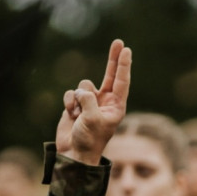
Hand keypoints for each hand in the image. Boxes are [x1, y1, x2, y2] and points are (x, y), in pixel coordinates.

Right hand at [56, 39, 131, 164]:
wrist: (73, 153)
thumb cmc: (89, 140)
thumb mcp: (92, 120)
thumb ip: (89, 100)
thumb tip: (82, 91)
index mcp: (116, 107)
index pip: (121, 82)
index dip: (123, 65)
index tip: (126, 50)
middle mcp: (105, 102)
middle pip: (110, 75)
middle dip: (113, 59)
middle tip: (118, 42)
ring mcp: (90, 103)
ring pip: (84, 86)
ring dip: (79, 98)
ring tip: (78, 113)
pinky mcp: (76, 105)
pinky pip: (71, 94)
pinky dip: (69, 102)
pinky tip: (70, 115)